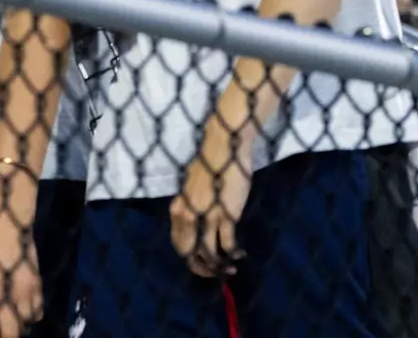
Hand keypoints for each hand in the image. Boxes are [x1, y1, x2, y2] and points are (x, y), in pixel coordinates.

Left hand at [0, 210, 42, 337]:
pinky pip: (38, 311)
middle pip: (11, 334)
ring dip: (16, 329)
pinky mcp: (37, 283)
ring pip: (26, 325)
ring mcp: (25, 292)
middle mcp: (7, 299)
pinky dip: (30, 317)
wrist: (5, 217)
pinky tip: (22, 314)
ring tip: (7, 328)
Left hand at [170, 119, 253, 278]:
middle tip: (214, 272)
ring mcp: (206, 216)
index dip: (189, 257)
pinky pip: (226, 244)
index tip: (201, 262)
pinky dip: (232, 253)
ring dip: (219, 266)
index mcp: (179, 208)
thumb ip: (192, 203)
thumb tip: (195, 217)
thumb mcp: (194, 185)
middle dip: (202, 268)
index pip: (178, 243)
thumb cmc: (212, 161)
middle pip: (189, 253)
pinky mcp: (225, 215)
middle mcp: (188, 215)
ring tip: (230, 269)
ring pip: (208, 253)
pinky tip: (240, 254)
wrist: (225, 145)